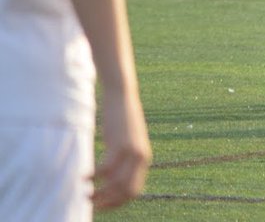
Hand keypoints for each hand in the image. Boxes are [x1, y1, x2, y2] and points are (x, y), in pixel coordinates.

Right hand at [91, 91, 150, 209]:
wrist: (122, 96)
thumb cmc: (120, 120)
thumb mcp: (125, 142)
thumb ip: (123, 158)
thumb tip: (110, 178)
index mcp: (143, 159)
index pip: (134, 191)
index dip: (117, 202)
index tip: (102, 206)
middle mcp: (141, 158)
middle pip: (126, 191)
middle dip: (108, 202)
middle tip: (90, 203)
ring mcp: (132, 152)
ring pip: (116, 184)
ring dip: (99, 193)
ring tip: (85, 194)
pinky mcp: (120, 145)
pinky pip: (106, 169)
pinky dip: (94, 177)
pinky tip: (83, 177)